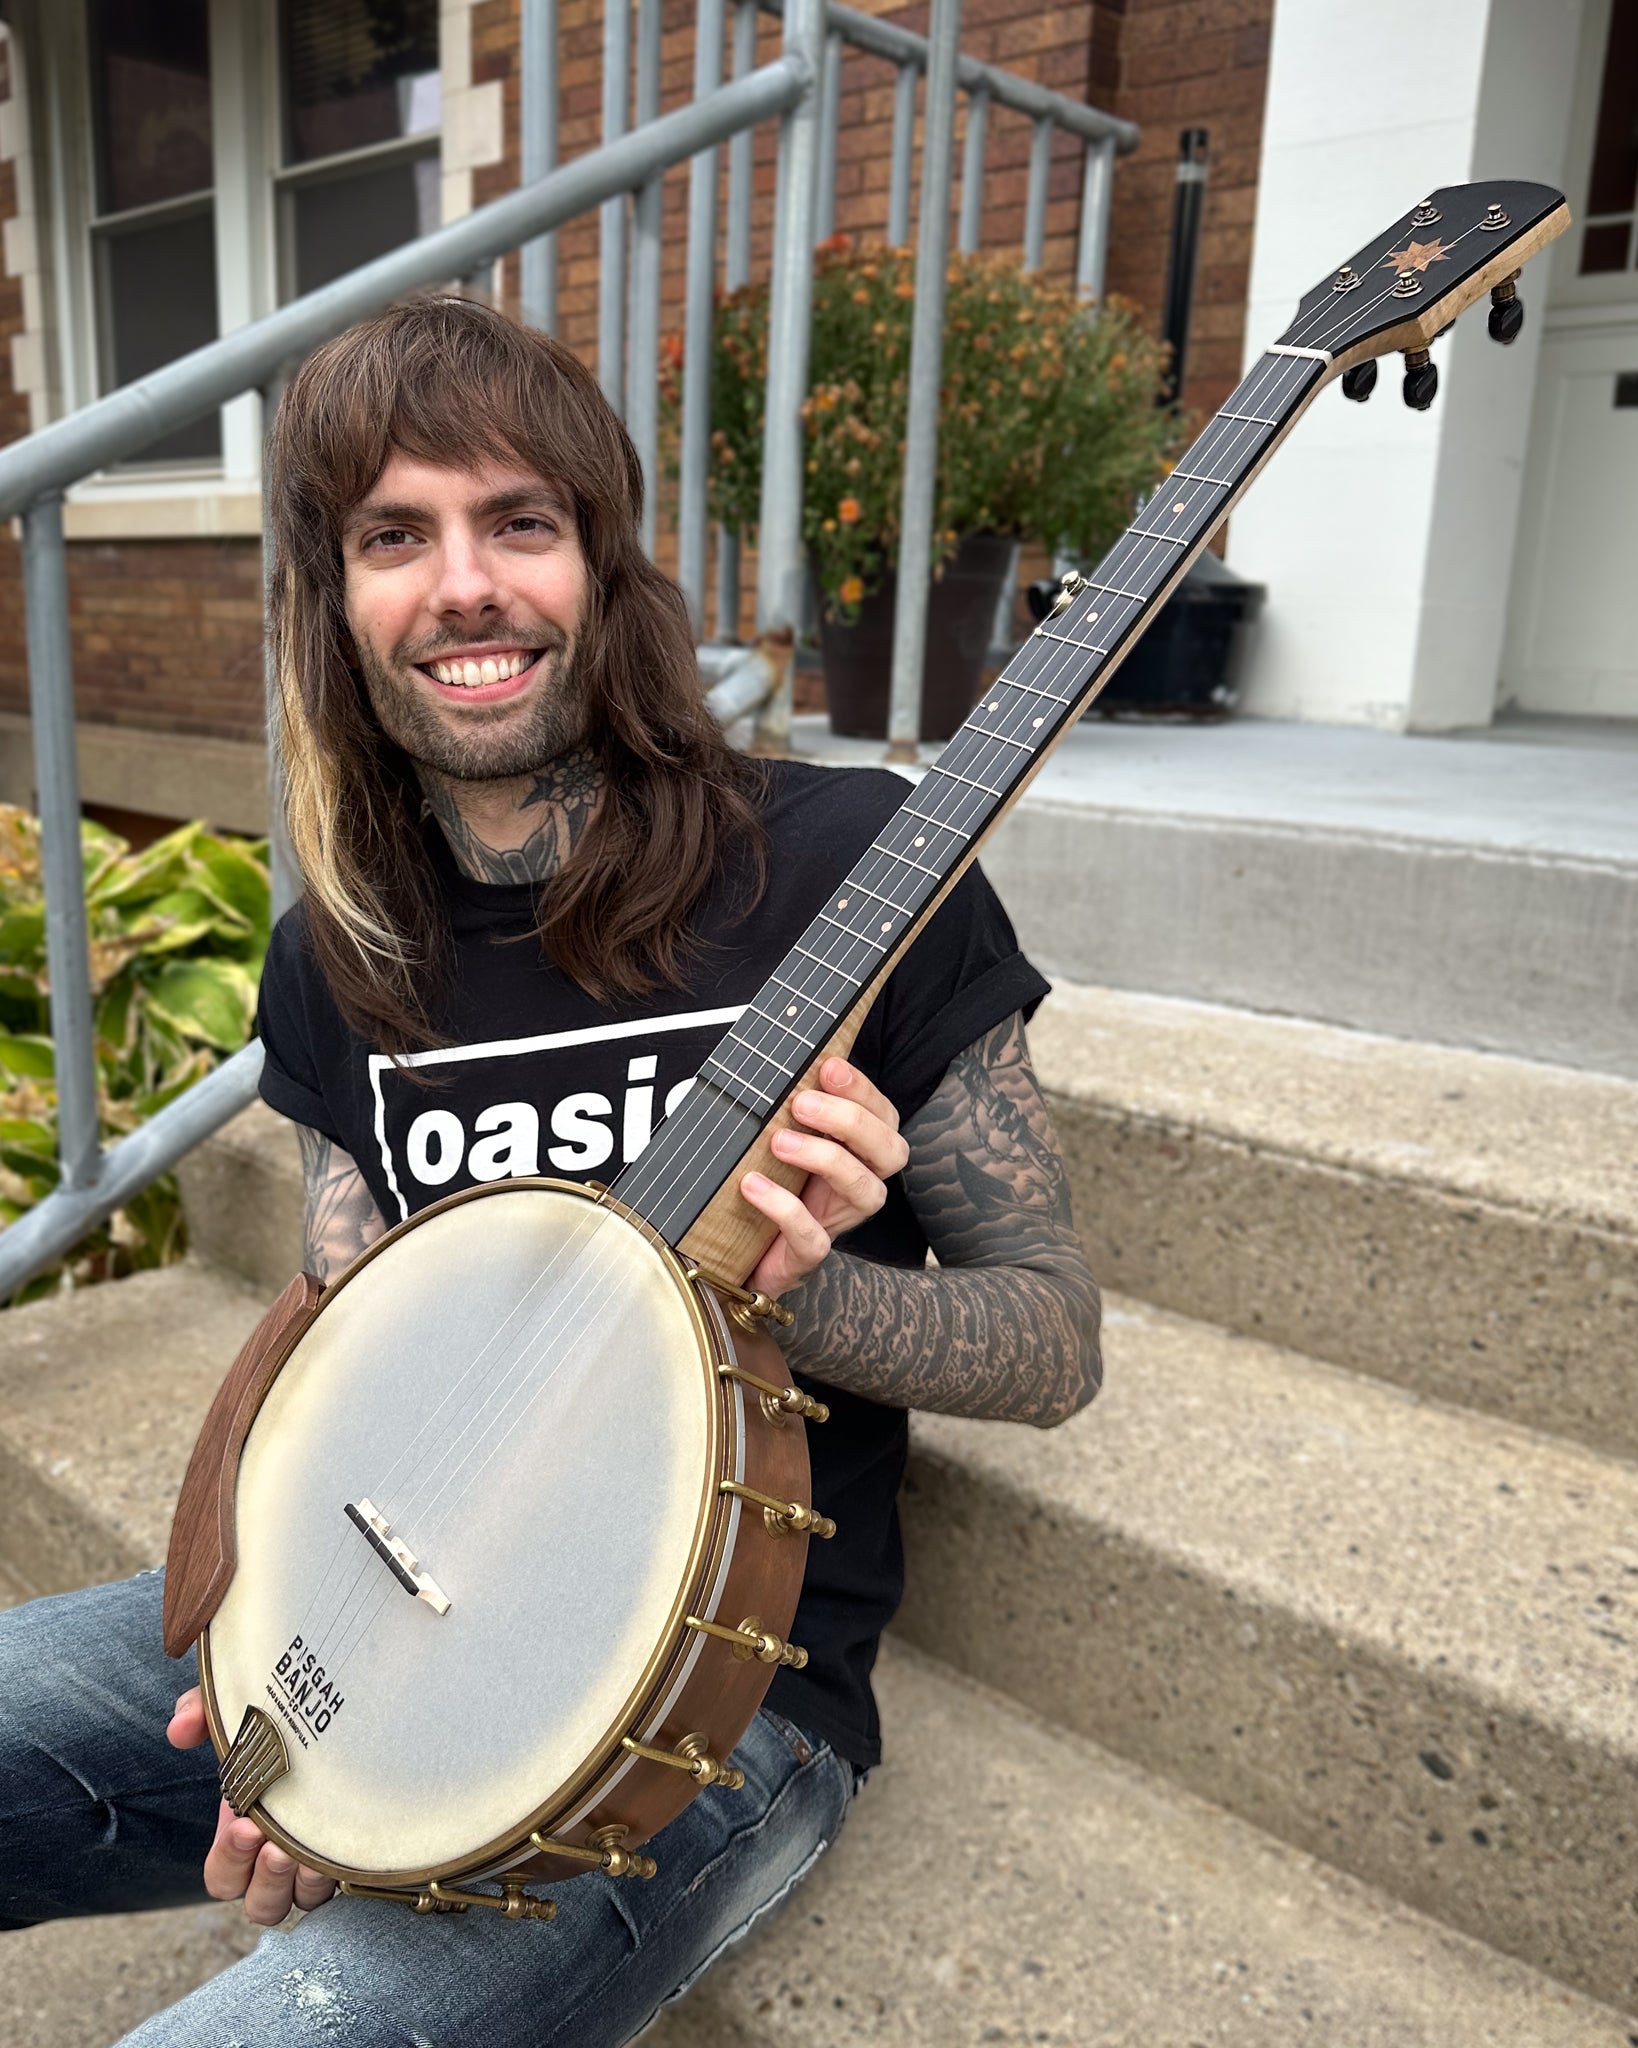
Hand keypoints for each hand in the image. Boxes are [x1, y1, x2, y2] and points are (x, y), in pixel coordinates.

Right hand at [167, 1686, 335, 1923]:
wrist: (345, 1701)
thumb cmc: (283, 1711)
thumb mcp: (238, 1704)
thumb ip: (201, 1710)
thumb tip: (180, 1730)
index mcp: (245, 1829)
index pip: (223, 1877)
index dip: (229, 1861)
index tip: (245, 1825)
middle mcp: (279, 1850)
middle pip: (261, 1904)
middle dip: (264, 1881)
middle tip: (275, 1846)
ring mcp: (318, 1853)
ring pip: (303, 1902)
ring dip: (302, 1885)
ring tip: (310, 1854)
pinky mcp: (355, 1846)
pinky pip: (347, 1883)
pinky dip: (342, 1874)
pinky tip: (346, 1847)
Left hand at [740, 1058, 909, 1297]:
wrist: (739, 1251)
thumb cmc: (770, 1184)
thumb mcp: (781, 1139)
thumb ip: (789, 1109)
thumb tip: (769, 1068)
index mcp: (861, 1152)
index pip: (883, 1115)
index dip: (862, 1090)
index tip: (829, 1066)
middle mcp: (861, 1184)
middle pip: (890, 1150)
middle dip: (850, 1121)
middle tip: (802, 1103)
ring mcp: (840, 1221)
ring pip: (865, 1191)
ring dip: (825, 1158)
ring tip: (779, 1141)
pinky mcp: (810, 1254)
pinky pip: (812, 1237)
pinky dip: (785, 1209)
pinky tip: (754, 1185)